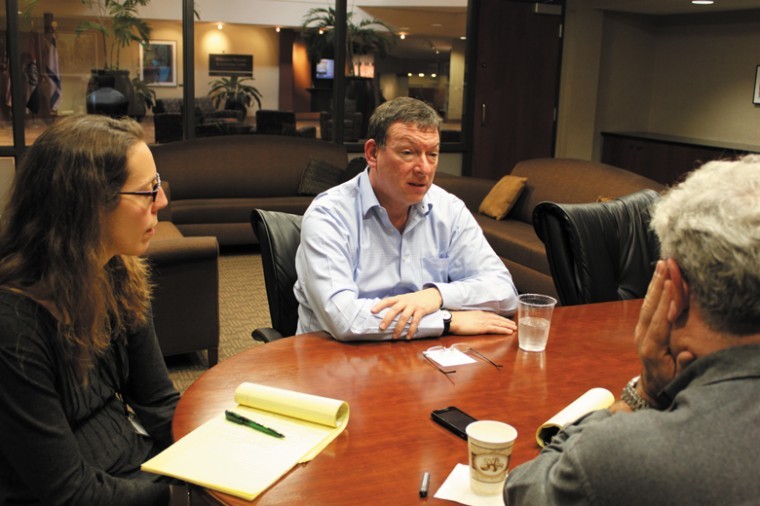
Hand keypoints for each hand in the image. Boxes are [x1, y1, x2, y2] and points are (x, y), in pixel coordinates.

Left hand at [372, 288, 442, 338]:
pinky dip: (411, 330)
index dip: (379, 305)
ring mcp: (414, 306)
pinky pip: (415, 322)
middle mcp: (406, 301)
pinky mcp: (421, 310)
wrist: (432, 295)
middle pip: (394, 310)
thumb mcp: (406, 298)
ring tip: (394, 336)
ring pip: (404, 317)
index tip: (372, 311)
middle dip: (387, 319)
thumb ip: (398, 304)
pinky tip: (408, 336)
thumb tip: (387, 315)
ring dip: (398, 328)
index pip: (387, 300)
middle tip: (381, 328)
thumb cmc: (417, 298)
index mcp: (400, 298)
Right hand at [449, 310, 515, 334]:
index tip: (506, 320)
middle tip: (514, 324)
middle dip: (507, 321)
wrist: (452, 319)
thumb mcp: (467, 317)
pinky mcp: (483, 327)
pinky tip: (509, 332)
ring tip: (514, 328)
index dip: (500, 318)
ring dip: (508, 326)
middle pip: (498, 319)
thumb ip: (473, 319)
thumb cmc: (456, 319)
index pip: (493, 315)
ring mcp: (484, 321)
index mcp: (479, 313)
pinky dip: (504, 330)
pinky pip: (496, 328)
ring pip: (499, 323)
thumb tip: (475, 322)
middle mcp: (484, 316)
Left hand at [634, 259, 691, 407]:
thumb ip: (682, 365)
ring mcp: (640, 330)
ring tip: (660, 264)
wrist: (651, 386)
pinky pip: (648, 306)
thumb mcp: (677, 378)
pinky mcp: (642, 326)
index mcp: (651, 348)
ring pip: (647, 303)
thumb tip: (686, 353)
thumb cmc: (667, 382)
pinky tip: (658, 277)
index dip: (664, 302)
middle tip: (664, 265)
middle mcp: (642, 336)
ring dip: (654, 283)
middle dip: (658, 285)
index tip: (670, 284)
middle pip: (650, 307)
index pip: (659, 321)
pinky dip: (653, 290)